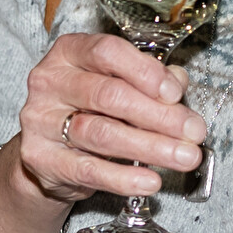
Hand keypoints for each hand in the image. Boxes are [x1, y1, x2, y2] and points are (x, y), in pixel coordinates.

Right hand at [12, 33, 204, 213]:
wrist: (49, 151)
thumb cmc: (90, 110)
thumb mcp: (120, 85)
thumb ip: (150, 80)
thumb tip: (178, 83)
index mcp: (69, 53)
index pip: (107, 52)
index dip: (145, 71)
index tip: (175, 93)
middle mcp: (50, 82)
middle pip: (108, 95)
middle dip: (159, 115)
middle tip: (192, 131)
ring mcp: (41, 121)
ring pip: (101, 133)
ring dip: (150, 147)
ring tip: (182, 156)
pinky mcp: (40, 158)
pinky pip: (88, 170)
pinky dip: (124, 178)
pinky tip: (149, 180)